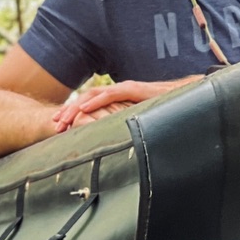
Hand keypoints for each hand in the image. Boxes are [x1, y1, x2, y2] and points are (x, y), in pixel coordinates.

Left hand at [53, 77, 201, 129]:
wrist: (185, 96)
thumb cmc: (166, 112)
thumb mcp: (142, 124)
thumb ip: (130, 131)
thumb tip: (121, 149)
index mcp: (118, 101)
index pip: (91, 107)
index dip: (75, 116)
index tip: (62, 129)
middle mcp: (118, 93)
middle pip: (87, 101)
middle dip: (69, 112)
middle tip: (54, 124)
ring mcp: (124, 89)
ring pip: (93, 96)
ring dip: (76, 107)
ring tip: (62, 118)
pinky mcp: (133, 89)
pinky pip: (110, 95)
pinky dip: (95, 101)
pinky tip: (83, 109)